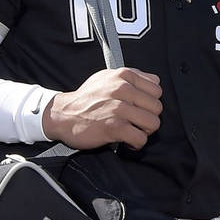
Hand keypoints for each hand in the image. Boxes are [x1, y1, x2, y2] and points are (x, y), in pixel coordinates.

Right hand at [42, 68, 161, 149]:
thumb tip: (155, 81)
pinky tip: (127, 141)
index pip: (157, 89)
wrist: (62, 114)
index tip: (139, 108)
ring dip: (144, 131)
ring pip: (153, 123)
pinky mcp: (114, 127)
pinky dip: (136, 144)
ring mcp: (118, 108)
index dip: (150, 101)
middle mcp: (122, 89)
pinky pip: (140, 138)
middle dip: (149, 118)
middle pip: (157, 108)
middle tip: (136, 122)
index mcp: (124, 75)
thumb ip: (131, 77)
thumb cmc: (87, 98)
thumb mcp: (107, 77)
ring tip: (133, 131)